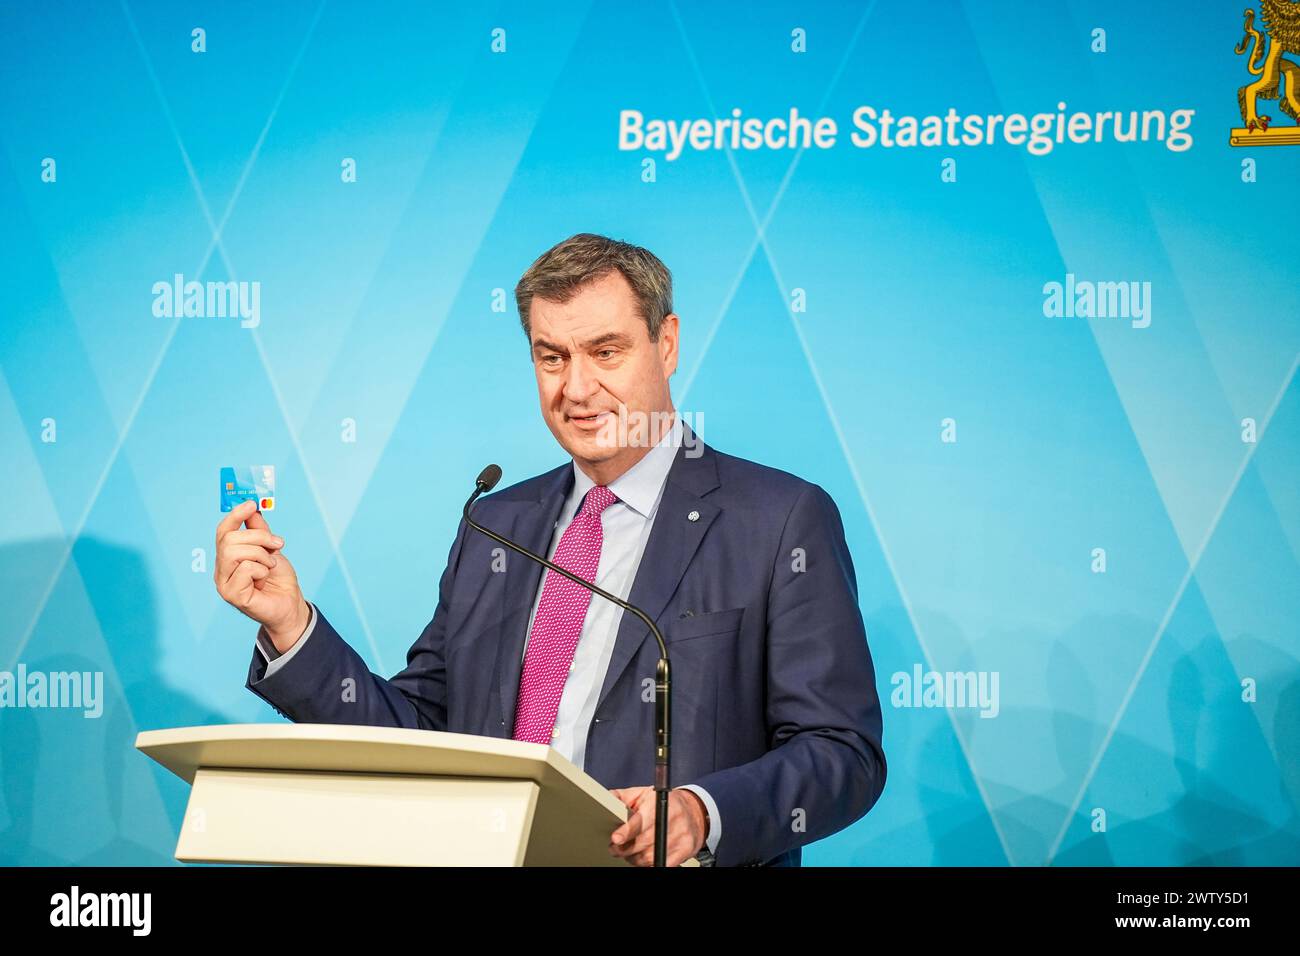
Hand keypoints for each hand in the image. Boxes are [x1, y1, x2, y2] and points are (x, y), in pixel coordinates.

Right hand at [214, 500, 308, 650]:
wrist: (290, 604)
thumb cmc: (278, 579)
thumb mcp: (271, 549)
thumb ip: (260, 530)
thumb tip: (253, 508)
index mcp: (228, 557)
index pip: (223, 531)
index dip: (235, 515)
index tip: (251, 503)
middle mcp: (221, 569)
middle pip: (229, 539)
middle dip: (258, 537)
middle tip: (277, 544)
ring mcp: (224, 583)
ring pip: (234, 552)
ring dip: (261, 555)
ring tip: (271, 565)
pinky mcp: (232, 595)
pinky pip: (245, 568)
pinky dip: (261, 569)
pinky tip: (265, 579)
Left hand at [608, 786, 706, 865]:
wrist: (695, 811)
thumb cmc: (665, 803)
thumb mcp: (644, 794)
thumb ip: (623, 797)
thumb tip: (606, 799)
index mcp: (659, 803)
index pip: (641, 820)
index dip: (627, 830)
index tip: (616, 838)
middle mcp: (671, 819)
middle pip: (643, 842)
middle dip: (624, 848)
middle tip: (615, 848)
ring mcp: (680, 836)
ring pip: (650, 856)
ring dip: (635, 858)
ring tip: (629, 853)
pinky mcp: (686, 849)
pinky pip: (662, 864)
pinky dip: (650, 864)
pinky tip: (644, 858)